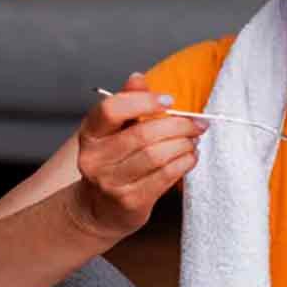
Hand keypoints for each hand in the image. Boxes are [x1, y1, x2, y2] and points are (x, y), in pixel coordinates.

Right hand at [69, 72, 206, 239]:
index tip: (169, 100)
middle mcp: (95, 159)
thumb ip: (127, 103)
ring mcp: (111, 183)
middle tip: (197, 124)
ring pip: (157, 155)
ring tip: (193, 141)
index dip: (143, 101)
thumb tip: (138, 77)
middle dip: (178, 125)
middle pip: (143, 134)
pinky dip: (184, 163)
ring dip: (184, 145)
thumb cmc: (114, 163)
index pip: (111, 110)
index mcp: (90, 134)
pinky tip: (190, 157)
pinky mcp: (131, 201)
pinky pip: (165, 176)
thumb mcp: (114, 131)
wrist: (101, 210)